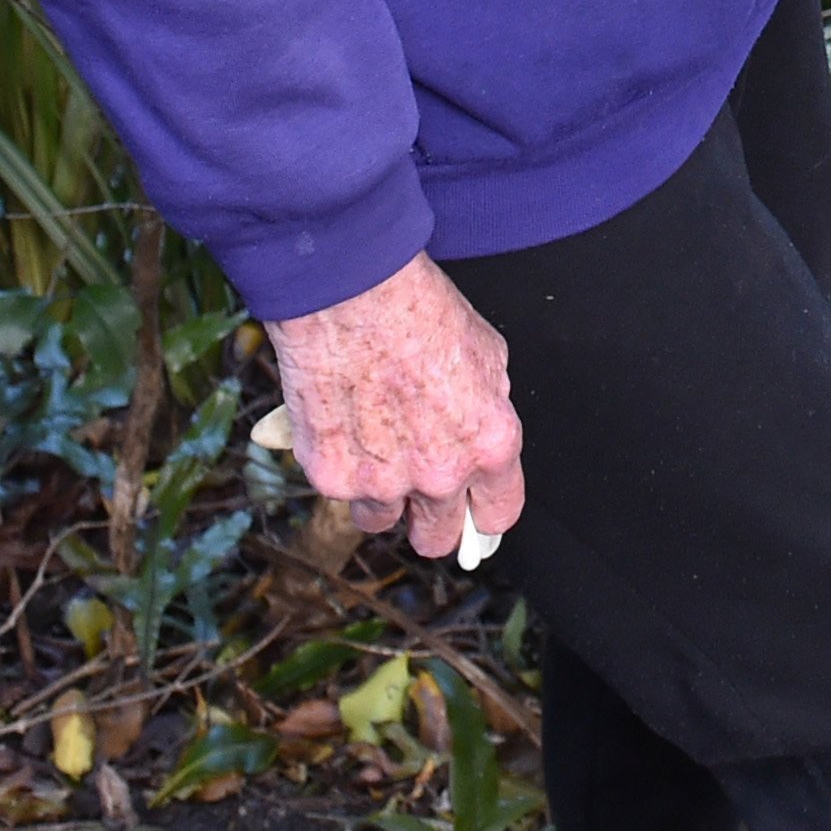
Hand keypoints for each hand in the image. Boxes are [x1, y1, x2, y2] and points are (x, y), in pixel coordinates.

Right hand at [264, 253, 523, 563]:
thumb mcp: (486, 354)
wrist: (351, 292)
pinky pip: (341, 491)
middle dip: (431, 520)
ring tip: (373, 444)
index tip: (474, 512)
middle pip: (438, 538)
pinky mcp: (332, 477)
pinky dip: (340, 467)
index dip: (485, 514)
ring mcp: (383, 482)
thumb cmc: (419, 310)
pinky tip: (343, 422)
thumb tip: (481, 429)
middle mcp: (441, 474)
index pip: (499, 515)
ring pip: (382, 520)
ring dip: (380, 496)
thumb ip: (487, 406)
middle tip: (418, 488)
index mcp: (490, 445)